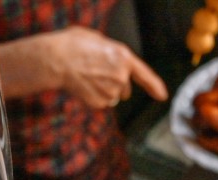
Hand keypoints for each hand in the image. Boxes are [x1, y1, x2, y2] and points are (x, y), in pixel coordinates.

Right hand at [49, 26, 167, 107]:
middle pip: (125, 89)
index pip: (145, 75)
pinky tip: (82, 85)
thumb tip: (111, 60)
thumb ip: (111, 52)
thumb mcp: (97, 39)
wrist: (55, 59)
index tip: (162, 96)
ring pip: (111, 96)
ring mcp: (111, 91)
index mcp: (123, 57)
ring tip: (85, 77)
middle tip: (94, 72)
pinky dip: (92, 97)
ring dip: (102, 90)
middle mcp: (121, 76)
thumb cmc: (72, 44)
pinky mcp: (99, 103)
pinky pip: (100, 103)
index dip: (155, 86)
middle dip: (114, 84)